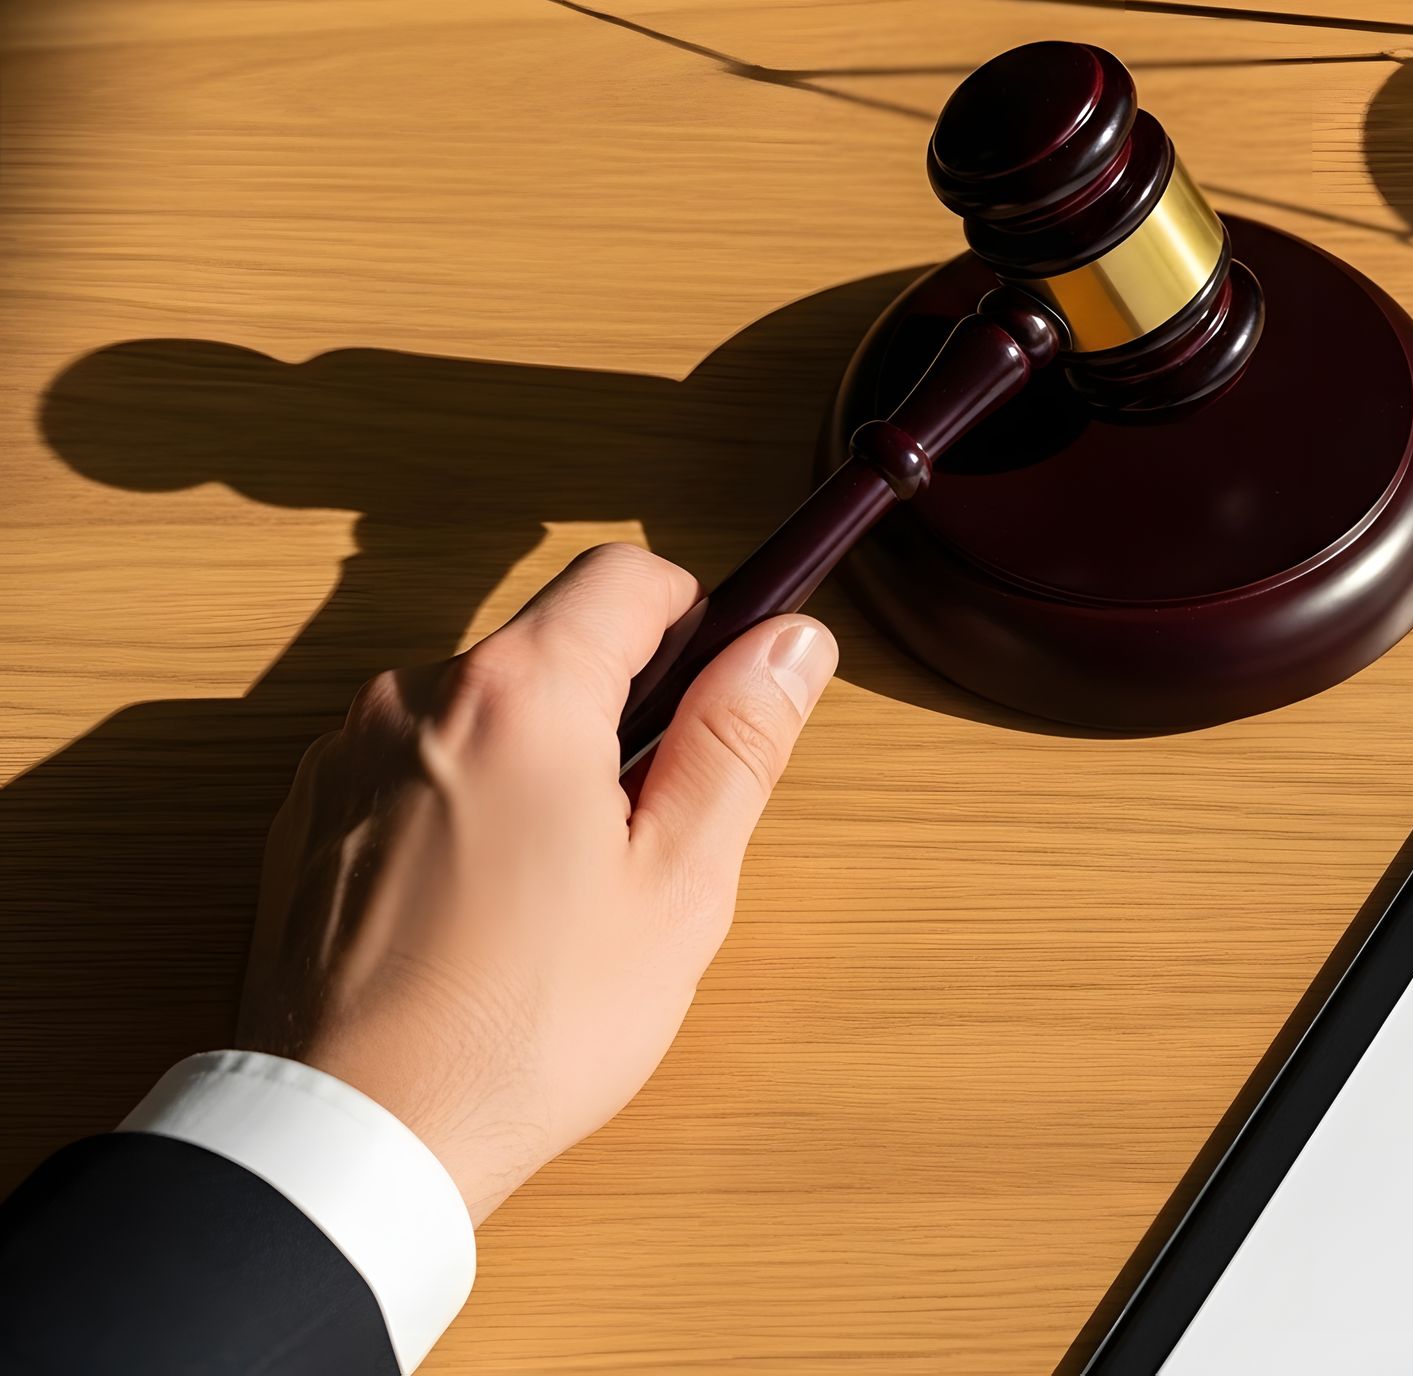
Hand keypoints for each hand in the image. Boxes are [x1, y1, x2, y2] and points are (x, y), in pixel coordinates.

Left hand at [237, 543, 836, 1221]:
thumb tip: (792, 640)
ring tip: (555, 895)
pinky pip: (417, 765)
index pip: (627, 575)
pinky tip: (478, 912)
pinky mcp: (310, 813)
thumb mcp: (678, 884)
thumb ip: (739, 739)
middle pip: (554, 645)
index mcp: (519, 694)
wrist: (348, 1145)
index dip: (695, 619)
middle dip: (616, 713)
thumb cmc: (526, 1027)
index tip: (717, 696)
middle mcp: (418, 694)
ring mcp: (349, 753)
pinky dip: (462, 804)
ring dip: (537, 762)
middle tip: (644, 836)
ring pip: (486, 711)